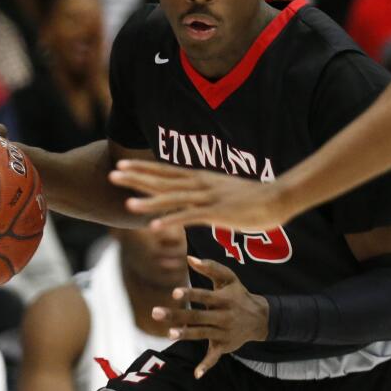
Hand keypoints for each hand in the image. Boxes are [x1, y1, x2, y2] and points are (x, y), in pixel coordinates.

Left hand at [108, 159, 289, 232]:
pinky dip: (172, 220)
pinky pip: (190, 217)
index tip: (122, 165)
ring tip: (127, 203)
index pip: (166, 172)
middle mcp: (200, 184)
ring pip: (173, 199)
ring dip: (149, 201)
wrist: (278, 198)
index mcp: (201, 179)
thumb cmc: (253, 198)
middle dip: (137, 178)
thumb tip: (193, 200)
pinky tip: (155, 226)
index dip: (143, 168)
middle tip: (113, 173)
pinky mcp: (218, 213)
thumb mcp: (223, 191)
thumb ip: (206, 194)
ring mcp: (208, 198)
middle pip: (163, 180)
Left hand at [154, 256, 268, 378]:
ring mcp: (223, 333)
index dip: (191, 294)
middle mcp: (224, 317)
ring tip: (169, 334)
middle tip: (156, 312)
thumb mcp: (229, 278)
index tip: (174, 293)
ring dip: (186, 334)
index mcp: (224, 299)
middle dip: (177, 315)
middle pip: (198, 316)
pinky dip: (206, 366)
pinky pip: (215, 357)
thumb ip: (211, 267)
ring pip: (202, 334)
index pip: (205, 296)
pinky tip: (196, 374)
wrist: (260, 318)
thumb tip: (189, 259)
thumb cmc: (239, 294)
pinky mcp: (224, 346)